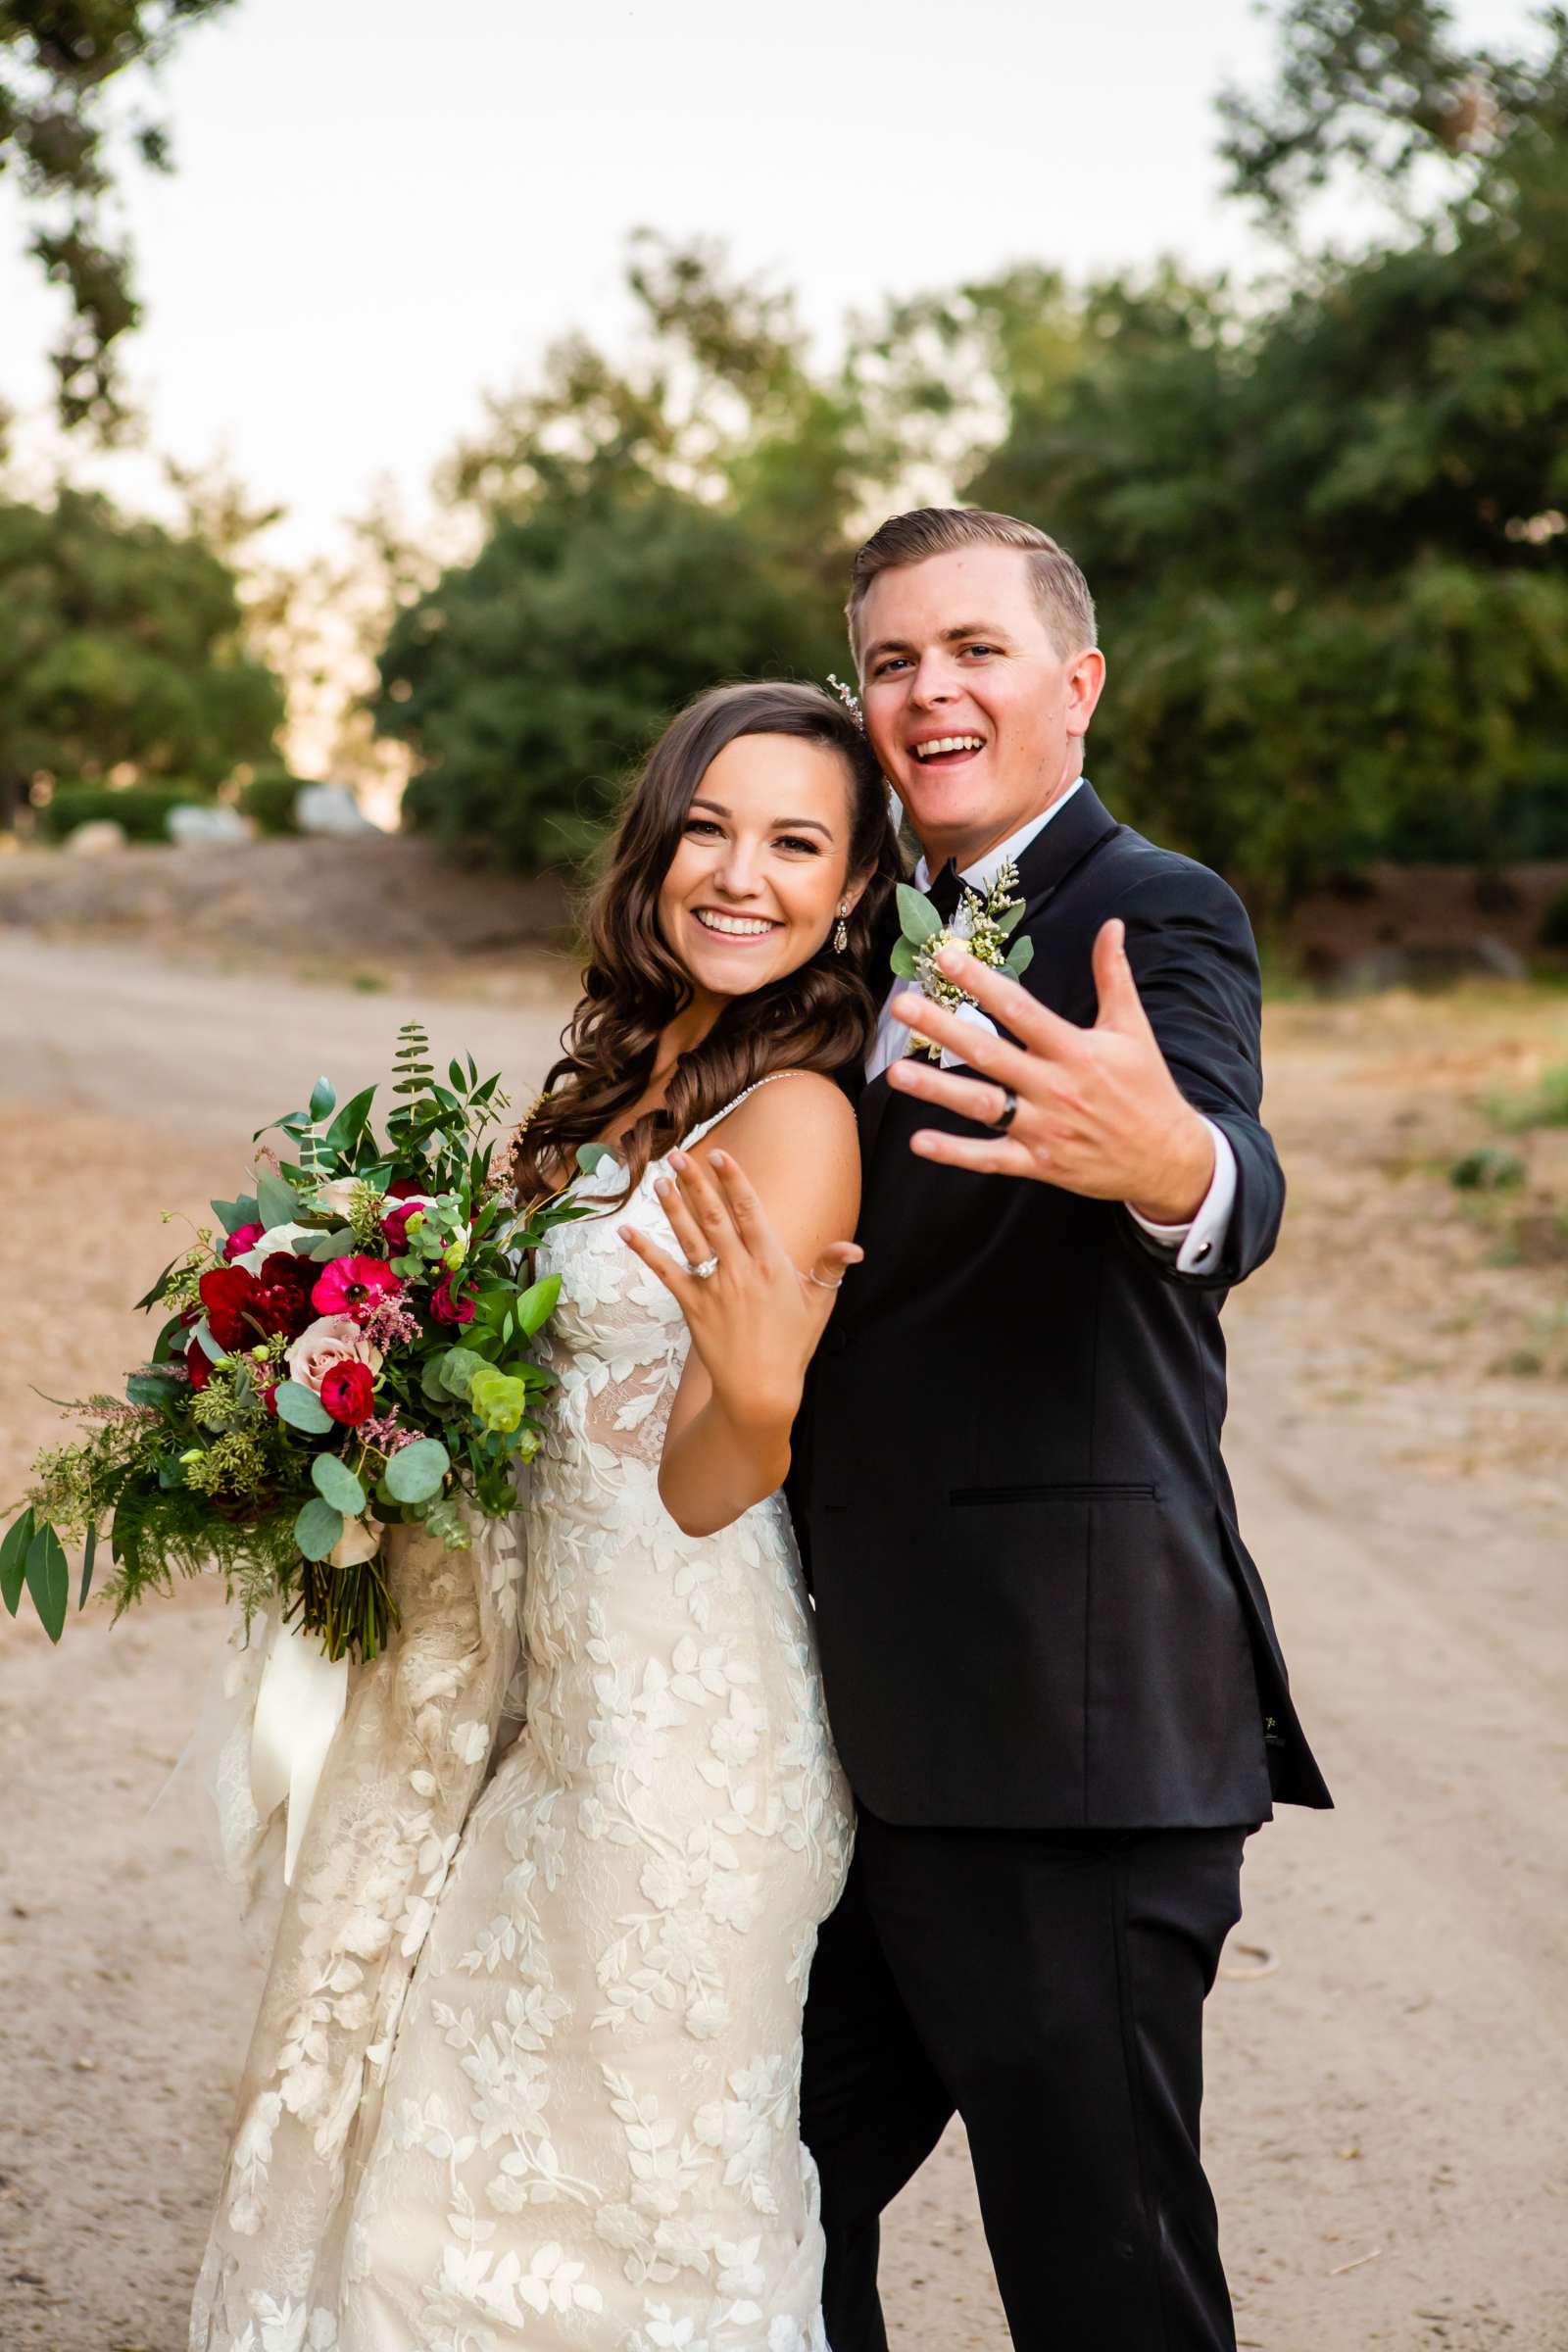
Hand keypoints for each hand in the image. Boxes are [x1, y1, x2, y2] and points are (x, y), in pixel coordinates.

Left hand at [620, 1146, 861, 1426]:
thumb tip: (853, 1247)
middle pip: (715, 1217)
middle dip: (696, 1183)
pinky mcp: (692, 1306)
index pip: (751, 1212)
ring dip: (673, 1207)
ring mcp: (714, 1288)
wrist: (761, 1389)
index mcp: (772, 1264)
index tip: (720, 1155)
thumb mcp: (819, 1305)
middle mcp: (741, 1271)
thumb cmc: (793, 1345)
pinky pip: (665, 1273)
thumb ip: (830, 1268)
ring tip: (660, 1179)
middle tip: (680, 1154)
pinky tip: (627, 1231)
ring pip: (690, 1238)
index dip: (734, 1181)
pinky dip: (645, 1252)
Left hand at [886, 919, 1215, 1219]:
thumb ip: (1114, 976)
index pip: (1020, 1010)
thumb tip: (1113, 924)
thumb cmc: (1147, 1087)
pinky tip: (919, 1141)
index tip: (947, 959)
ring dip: (937, 1089)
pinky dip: (956, 1153)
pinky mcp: (1039, 1164)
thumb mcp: (1133, 1028)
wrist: (1167, 1159)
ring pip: (983, 1107)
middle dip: (943, 1029)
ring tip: (895, 1072)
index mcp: (1076, 1050)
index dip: (982, 983)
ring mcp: (1044, 1129)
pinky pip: (991, 1159)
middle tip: (903, 1006)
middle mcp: (1055, 1088)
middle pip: (990, 1054)